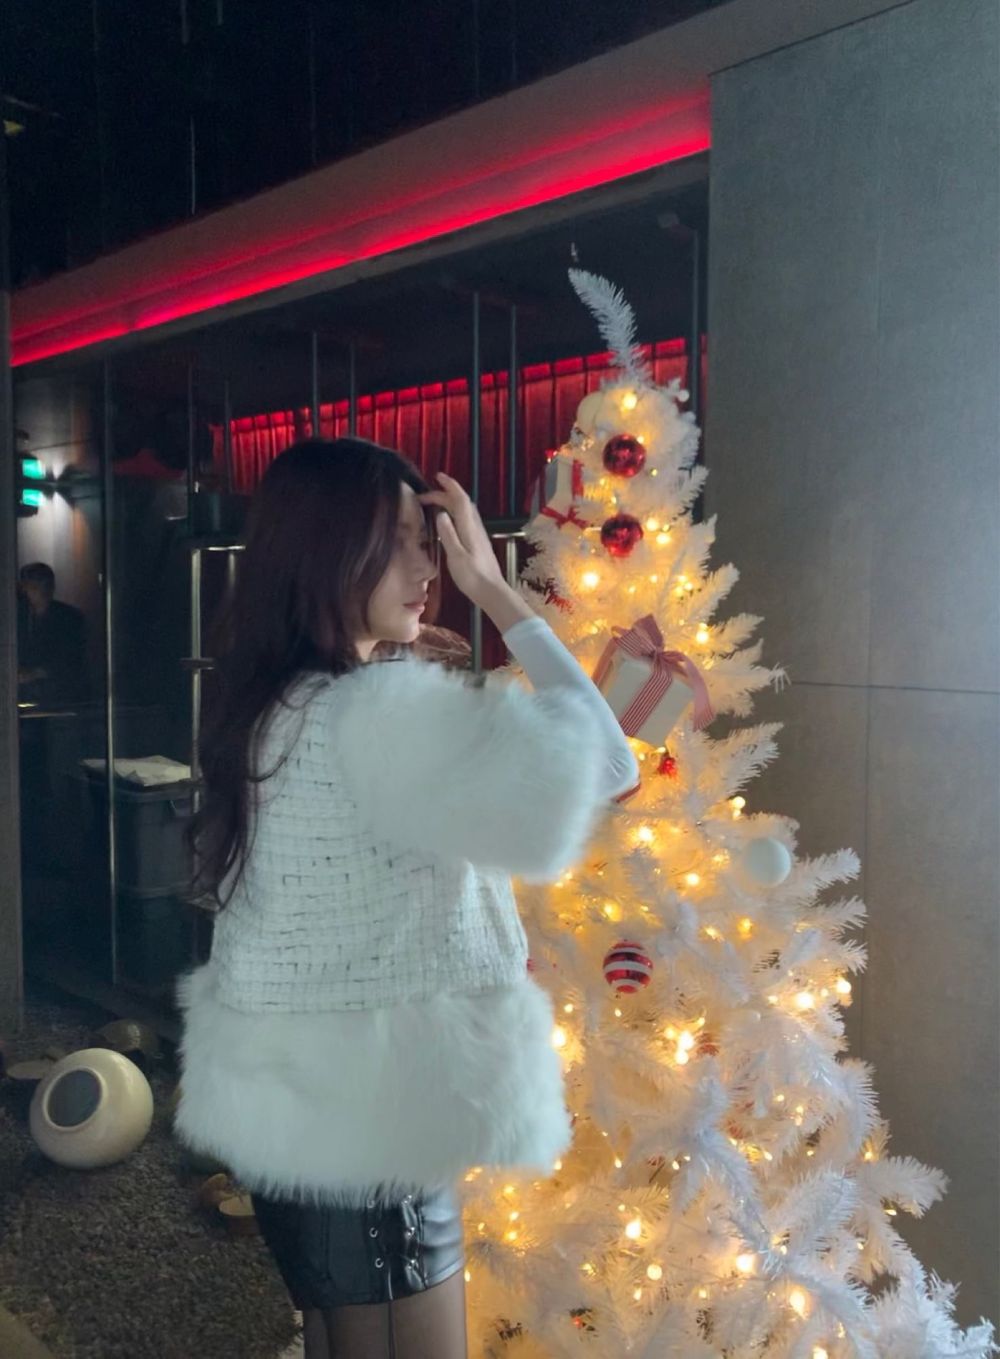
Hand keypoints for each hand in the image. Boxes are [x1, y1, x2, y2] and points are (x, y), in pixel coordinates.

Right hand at [417, 473, 507, 608]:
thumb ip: (448, 535)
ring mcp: (478, 534)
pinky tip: (449, 520)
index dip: (450, 486)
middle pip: (462, 503)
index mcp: (469, 529)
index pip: (460, 500)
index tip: (437, 476)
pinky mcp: (479, 542)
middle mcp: (475, 528)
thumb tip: (440, 513)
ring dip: (451, 502)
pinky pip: (466, 519)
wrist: (492, 592)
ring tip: (435, 501)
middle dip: (445, 494)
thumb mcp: (456, 557)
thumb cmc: (473, 577)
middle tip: (425, 496)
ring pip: (465, 511)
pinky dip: (455, 512)